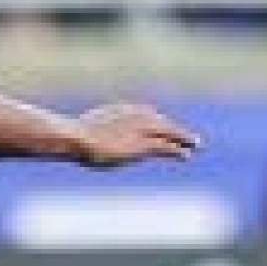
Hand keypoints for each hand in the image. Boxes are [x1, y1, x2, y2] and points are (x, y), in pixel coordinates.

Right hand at [70, 103, 201, 168]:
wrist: (76, 137)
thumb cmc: (70, 135)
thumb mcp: (80, 130)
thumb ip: (88, 131)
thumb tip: (73, 135)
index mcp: (122, 110)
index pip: (145, 116)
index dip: (156, 123)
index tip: (164, 127)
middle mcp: (135, 116)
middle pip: (161, 122)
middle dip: (174, 129)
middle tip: (188, 136)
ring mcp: (140, 130)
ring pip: (169, 132)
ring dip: (183, 138)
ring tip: (196, 144)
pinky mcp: (143, 145)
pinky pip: (166, 147)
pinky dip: (178, 149)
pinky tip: (187, 154)